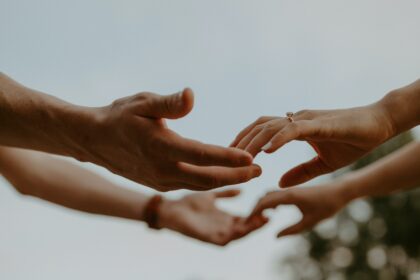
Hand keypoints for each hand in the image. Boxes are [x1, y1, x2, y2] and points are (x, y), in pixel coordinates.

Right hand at [81, 88, 260, 190]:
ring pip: (200, 185)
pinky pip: (190, 185)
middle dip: (236, 175)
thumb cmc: (119, 116)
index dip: (229, 158)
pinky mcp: (159, 184)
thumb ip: (169, 103)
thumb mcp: (142, 102)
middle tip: (259, 170)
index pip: (202, 156)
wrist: (94, 139)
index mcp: (160, 147)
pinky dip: (209, 180)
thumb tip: (192, 95)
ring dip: (226, 179)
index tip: (253, 158)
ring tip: (247, 172)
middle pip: (207, 178)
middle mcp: (162, 170)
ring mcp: (160, 180)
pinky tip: (221, 172)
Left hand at [158, 190, 267, 245]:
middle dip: (258, 222)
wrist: (170, 208)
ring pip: (238, 235)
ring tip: (260, 220)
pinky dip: (234, 235)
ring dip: (250, 229)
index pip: (246, 218)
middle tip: (269, 213)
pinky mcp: (207, 238)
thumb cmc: (188, 203)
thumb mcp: (211, 196)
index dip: (258, 213)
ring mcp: (215, 233)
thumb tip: (241, 189)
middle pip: (246, 228)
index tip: (269, 204)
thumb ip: (225, 193)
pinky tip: (242, 227)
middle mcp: (223, 227)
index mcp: (225, 218)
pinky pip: (224, 240)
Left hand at [231, 102, 394, 186]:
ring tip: (243, 160)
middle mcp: (297, 119)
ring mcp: (307, 119)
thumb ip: (301, 172)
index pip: (262, 129)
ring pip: (272, 126)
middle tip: (227, 158)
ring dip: (255, 142)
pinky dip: (278, 139)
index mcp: (296, 127)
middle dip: (242, 141)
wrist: (379, 125)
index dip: (245, 141)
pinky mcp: (319, 123)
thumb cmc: (352, 141)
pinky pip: (293, 129)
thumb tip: (279, 182)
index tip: (232, 156)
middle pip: (260, 125)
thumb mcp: (322, 164)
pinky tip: (267, 152)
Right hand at [250, 184, 346, 236]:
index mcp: (289, 196)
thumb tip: (275, 236)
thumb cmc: (327, 206)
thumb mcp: (310, 222)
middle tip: (251, 223)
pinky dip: (269, 202)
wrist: (339, 191)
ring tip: (261, 219)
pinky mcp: (293, 190)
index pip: (264, 203)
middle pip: (263, 198)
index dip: (253, 213)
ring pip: (268, 195)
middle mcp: (286, 191)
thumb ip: (292, 230)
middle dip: (254, 210)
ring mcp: (289, 190)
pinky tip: (275, 211)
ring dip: (261, 205)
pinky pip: (275, 194)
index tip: (247, 223)